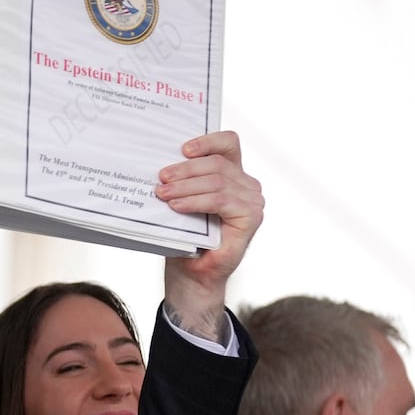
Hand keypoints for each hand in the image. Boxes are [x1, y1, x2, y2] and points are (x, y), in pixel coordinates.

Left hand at [157, 131, 263, 339]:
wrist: (192, 274)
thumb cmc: (186, 236)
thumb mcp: (183, 200)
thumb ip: (183, 180)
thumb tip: (162, 162)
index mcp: (234, 174)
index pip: (228, 143)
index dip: (207, 140)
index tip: (182, 149)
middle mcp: (248, 185)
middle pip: (218, 163)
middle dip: (186, 169)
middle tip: (161, 178)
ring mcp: (253, 201)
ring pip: (218, 181)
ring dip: (186, 187)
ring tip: (163, 194)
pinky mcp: (251, 218)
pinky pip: (221, 200)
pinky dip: (196, 201)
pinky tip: (177, 206)